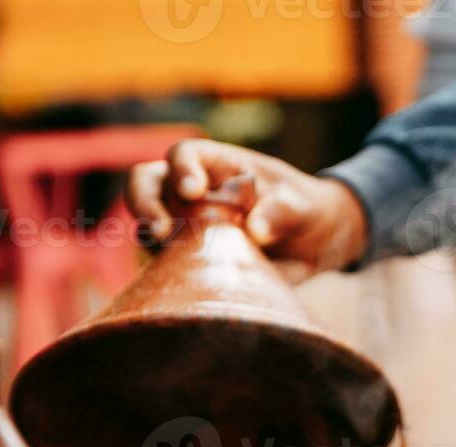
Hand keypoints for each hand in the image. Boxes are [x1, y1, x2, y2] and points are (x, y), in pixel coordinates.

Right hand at [127, 139, 367, 281]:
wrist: (311, 245)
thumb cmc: (304, 210)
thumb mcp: (303, 206)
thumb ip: (282, 212)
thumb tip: (256, 231)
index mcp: (217, 165)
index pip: (185, 154)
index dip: (182, 169)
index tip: (193, 191)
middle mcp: (190, 191)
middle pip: (145, 183)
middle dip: (144, 203)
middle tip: (160, 231)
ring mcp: (183, 224)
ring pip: (146, 225)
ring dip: (151, 241)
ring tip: (168, 258)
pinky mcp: (186, 259)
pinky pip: (164, 264)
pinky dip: (166, 271)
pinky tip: (182, 283)